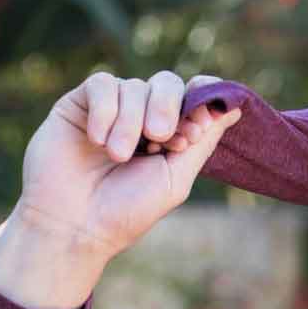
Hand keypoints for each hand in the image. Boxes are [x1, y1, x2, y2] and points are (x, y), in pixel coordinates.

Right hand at [0, 71, 241, 308]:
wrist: (73, 226)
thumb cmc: (125, 211)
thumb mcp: (175, 179)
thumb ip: (203, 142)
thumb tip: (234, 108)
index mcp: (169, 134)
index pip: (192, 98)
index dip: (199, 102)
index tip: (196, 128)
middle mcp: (140, 117)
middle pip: (166, 83)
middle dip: (168, 106)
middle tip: (158, 137)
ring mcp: (110, 109)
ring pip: (133, 86)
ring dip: (131, 121)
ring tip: (118, 156)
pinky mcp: (78, 105)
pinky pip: (102, 84)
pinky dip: (105, 110)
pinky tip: (97, 140)